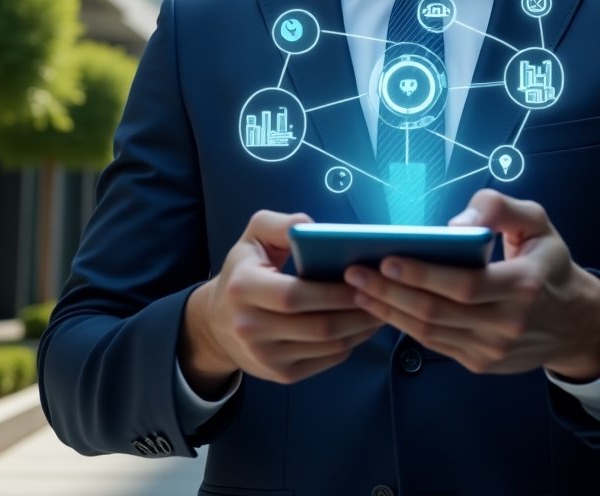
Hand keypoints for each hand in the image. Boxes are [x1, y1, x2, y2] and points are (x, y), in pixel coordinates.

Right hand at [179, 210, 380, 395]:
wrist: (216, 322)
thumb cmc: (243, 271)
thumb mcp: (253, 237)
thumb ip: (280, 225)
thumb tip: (313, 228)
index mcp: (244, 289)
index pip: (295, 296)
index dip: (332, 292)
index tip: (362, 279)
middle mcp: (251, 328)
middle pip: (318, 326)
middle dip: (357, 311)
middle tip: (384, 294)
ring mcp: (266, 357)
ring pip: (327, 346)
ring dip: (361, 329)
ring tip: (382, 308)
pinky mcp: (281, 374)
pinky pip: (326, 360)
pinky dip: (350, 343)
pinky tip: (362, 326)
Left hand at [344, 190, 599, 379]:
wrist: (574, 322)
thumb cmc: (548, 262)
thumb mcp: (537, 221)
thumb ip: (500, 208)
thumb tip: (457, 223)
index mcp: (523, 284)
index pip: (465, 284)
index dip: (423, 274)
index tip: (386, 258)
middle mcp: (507, 322)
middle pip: (438, 312)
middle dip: (389, 292)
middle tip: (353, 274)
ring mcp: (492, 349)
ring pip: (430, 333)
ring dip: (389, 311)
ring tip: (357, 290)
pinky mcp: (480, 363)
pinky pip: (435, 344)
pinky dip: (404, 325)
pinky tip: (382, 307)